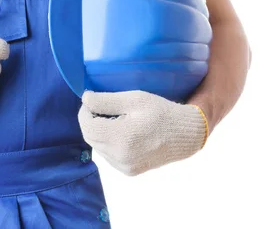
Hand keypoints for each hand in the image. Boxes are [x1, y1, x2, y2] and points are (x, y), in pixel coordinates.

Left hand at [78, 90, 207, 175]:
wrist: (186, 135)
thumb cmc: (161, 112)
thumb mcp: (134, 99)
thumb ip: (106, 100)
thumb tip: (84, 99)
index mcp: (122, 138)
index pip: (87, 125)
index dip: (84, 111)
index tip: (91, 101)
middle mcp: (121, 156)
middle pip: (90, 137)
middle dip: (90, 121)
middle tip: (100, 108)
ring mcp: (124, 166)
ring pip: (97, 147)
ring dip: (98, 132)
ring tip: (114, 119)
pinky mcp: (129, 171)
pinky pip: (107, 155)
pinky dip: (108, 143)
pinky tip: (121, 133)